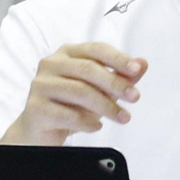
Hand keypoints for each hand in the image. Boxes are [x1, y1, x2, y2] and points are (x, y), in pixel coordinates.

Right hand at [1, 43, 146, 145]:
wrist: (39, 130)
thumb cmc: (71, 105)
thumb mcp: (99, 90)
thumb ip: (120, 76)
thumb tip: (143, 63)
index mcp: (67, 53)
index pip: (96, 49)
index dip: (117, 58)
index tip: (136, 70)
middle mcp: (51, 64)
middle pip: (88, 69)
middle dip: (115, 83)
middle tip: (135, 97)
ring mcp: (41, 85)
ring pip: (79, 92)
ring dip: (106, 106)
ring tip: (123, 118)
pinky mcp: (36, 108)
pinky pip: (68, 115)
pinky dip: (87, 122)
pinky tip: (97, 126)